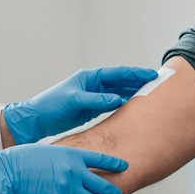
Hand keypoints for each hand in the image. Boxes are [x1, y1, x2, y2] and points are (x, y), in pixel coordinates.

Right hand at [0, 144, 126, 193]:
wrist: (9, 172)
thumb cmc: (23, 159)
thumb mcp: (50, 150)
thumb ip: (65, 156)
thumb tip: (72, 163)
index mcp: (73, 154)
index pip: (101, 159)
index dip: (115, 164)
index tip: (124, 166)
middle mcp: (75, 171)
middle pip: (103, 184)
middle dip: (113, 192)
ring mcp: (69, 188)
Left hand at [4, 66, 157, 143]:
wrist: (37, 120)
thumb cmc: (52, 106)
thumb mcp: (74, 101)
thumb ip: (96, 100)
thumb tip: (118, 100)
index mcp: (90, 77)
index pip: (117, 73)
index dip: (135, 74)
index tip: (150, 74)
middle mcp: (93, 84)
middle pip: (121, 81)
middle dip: (138, 81)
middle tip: (157, 82)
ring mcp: (94, 96)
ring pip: (119, 92)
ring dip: (133, 92)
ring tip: (151, 93)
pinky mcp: (92, 108)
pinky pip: (113, 103)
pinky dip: (124, 103)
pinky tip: (135, 106)